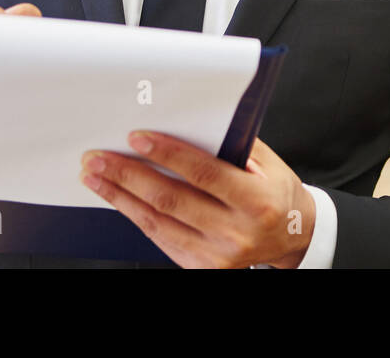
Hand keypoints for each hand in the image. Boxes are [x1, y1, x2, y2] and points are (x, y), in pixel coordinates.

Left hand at [80, 133, 315, 268]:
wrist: (293, 236)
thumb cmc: (277, 193)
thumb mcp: (267, 163)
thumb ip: (233, 145)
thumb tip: (189, 121)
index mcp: (257, 201)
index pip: (204, 173)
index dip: (167, 153)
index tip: (137, 137)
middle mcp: (237, 232)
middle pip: (171, 199)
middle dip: (128, 175)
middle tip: (98, 158)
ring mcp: (217, 256)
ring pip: (157, 222)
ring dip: (121, 197)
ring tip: (96, 177)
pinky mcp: (202, 268)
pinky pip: (160, 239)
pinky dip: (136, 216)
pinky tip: (120, 199)